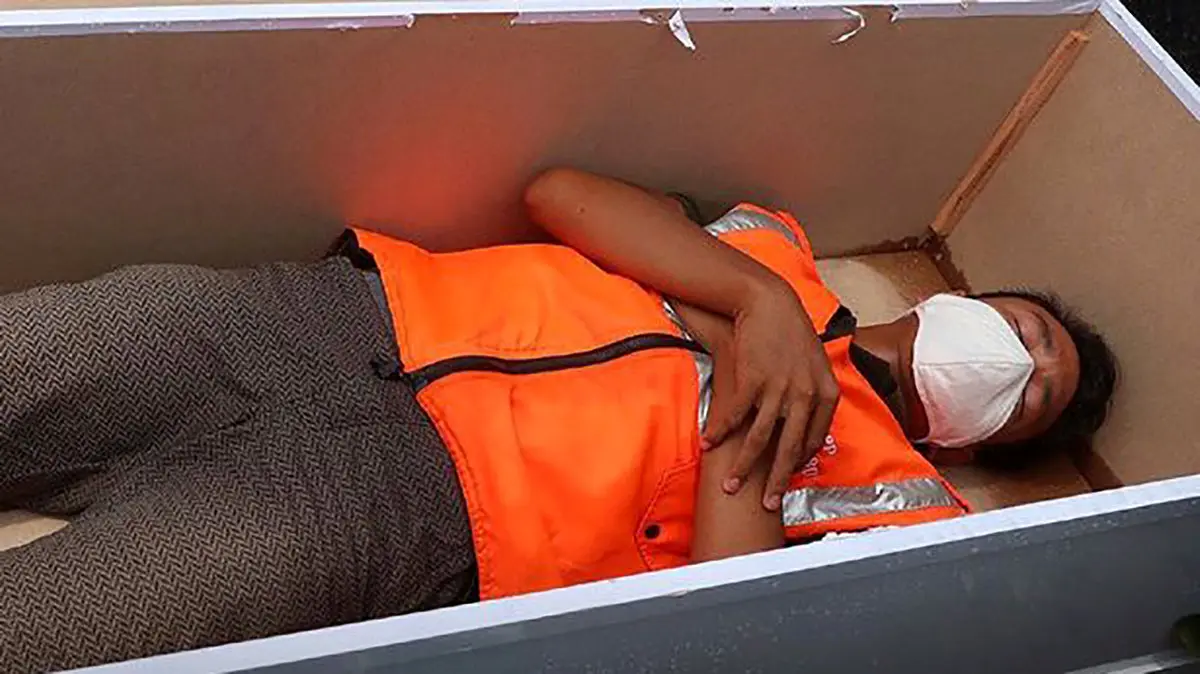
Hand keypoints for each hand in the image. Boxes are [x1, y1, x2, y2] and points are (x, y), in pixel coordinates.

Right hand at [702, 280, 839, 511]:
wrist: (769, 302)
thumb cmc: (790, 333)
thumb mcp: (813, 364)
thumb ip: (812, 394)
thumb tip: (805, 421)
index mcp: (825, 394)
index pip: (813, 441)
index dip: (797, 463)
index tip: (786, 478)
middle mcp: (804, 395)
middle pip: (789, 449)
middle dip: (775, 481)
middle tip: (767, 504)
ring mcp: (778, 389)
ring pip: (760, 439)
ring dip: (742, 466)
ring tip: (731, 485)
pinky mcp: (752, 380)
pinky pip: (735, 416)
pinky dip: (720, 433)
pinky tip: (710, 444)